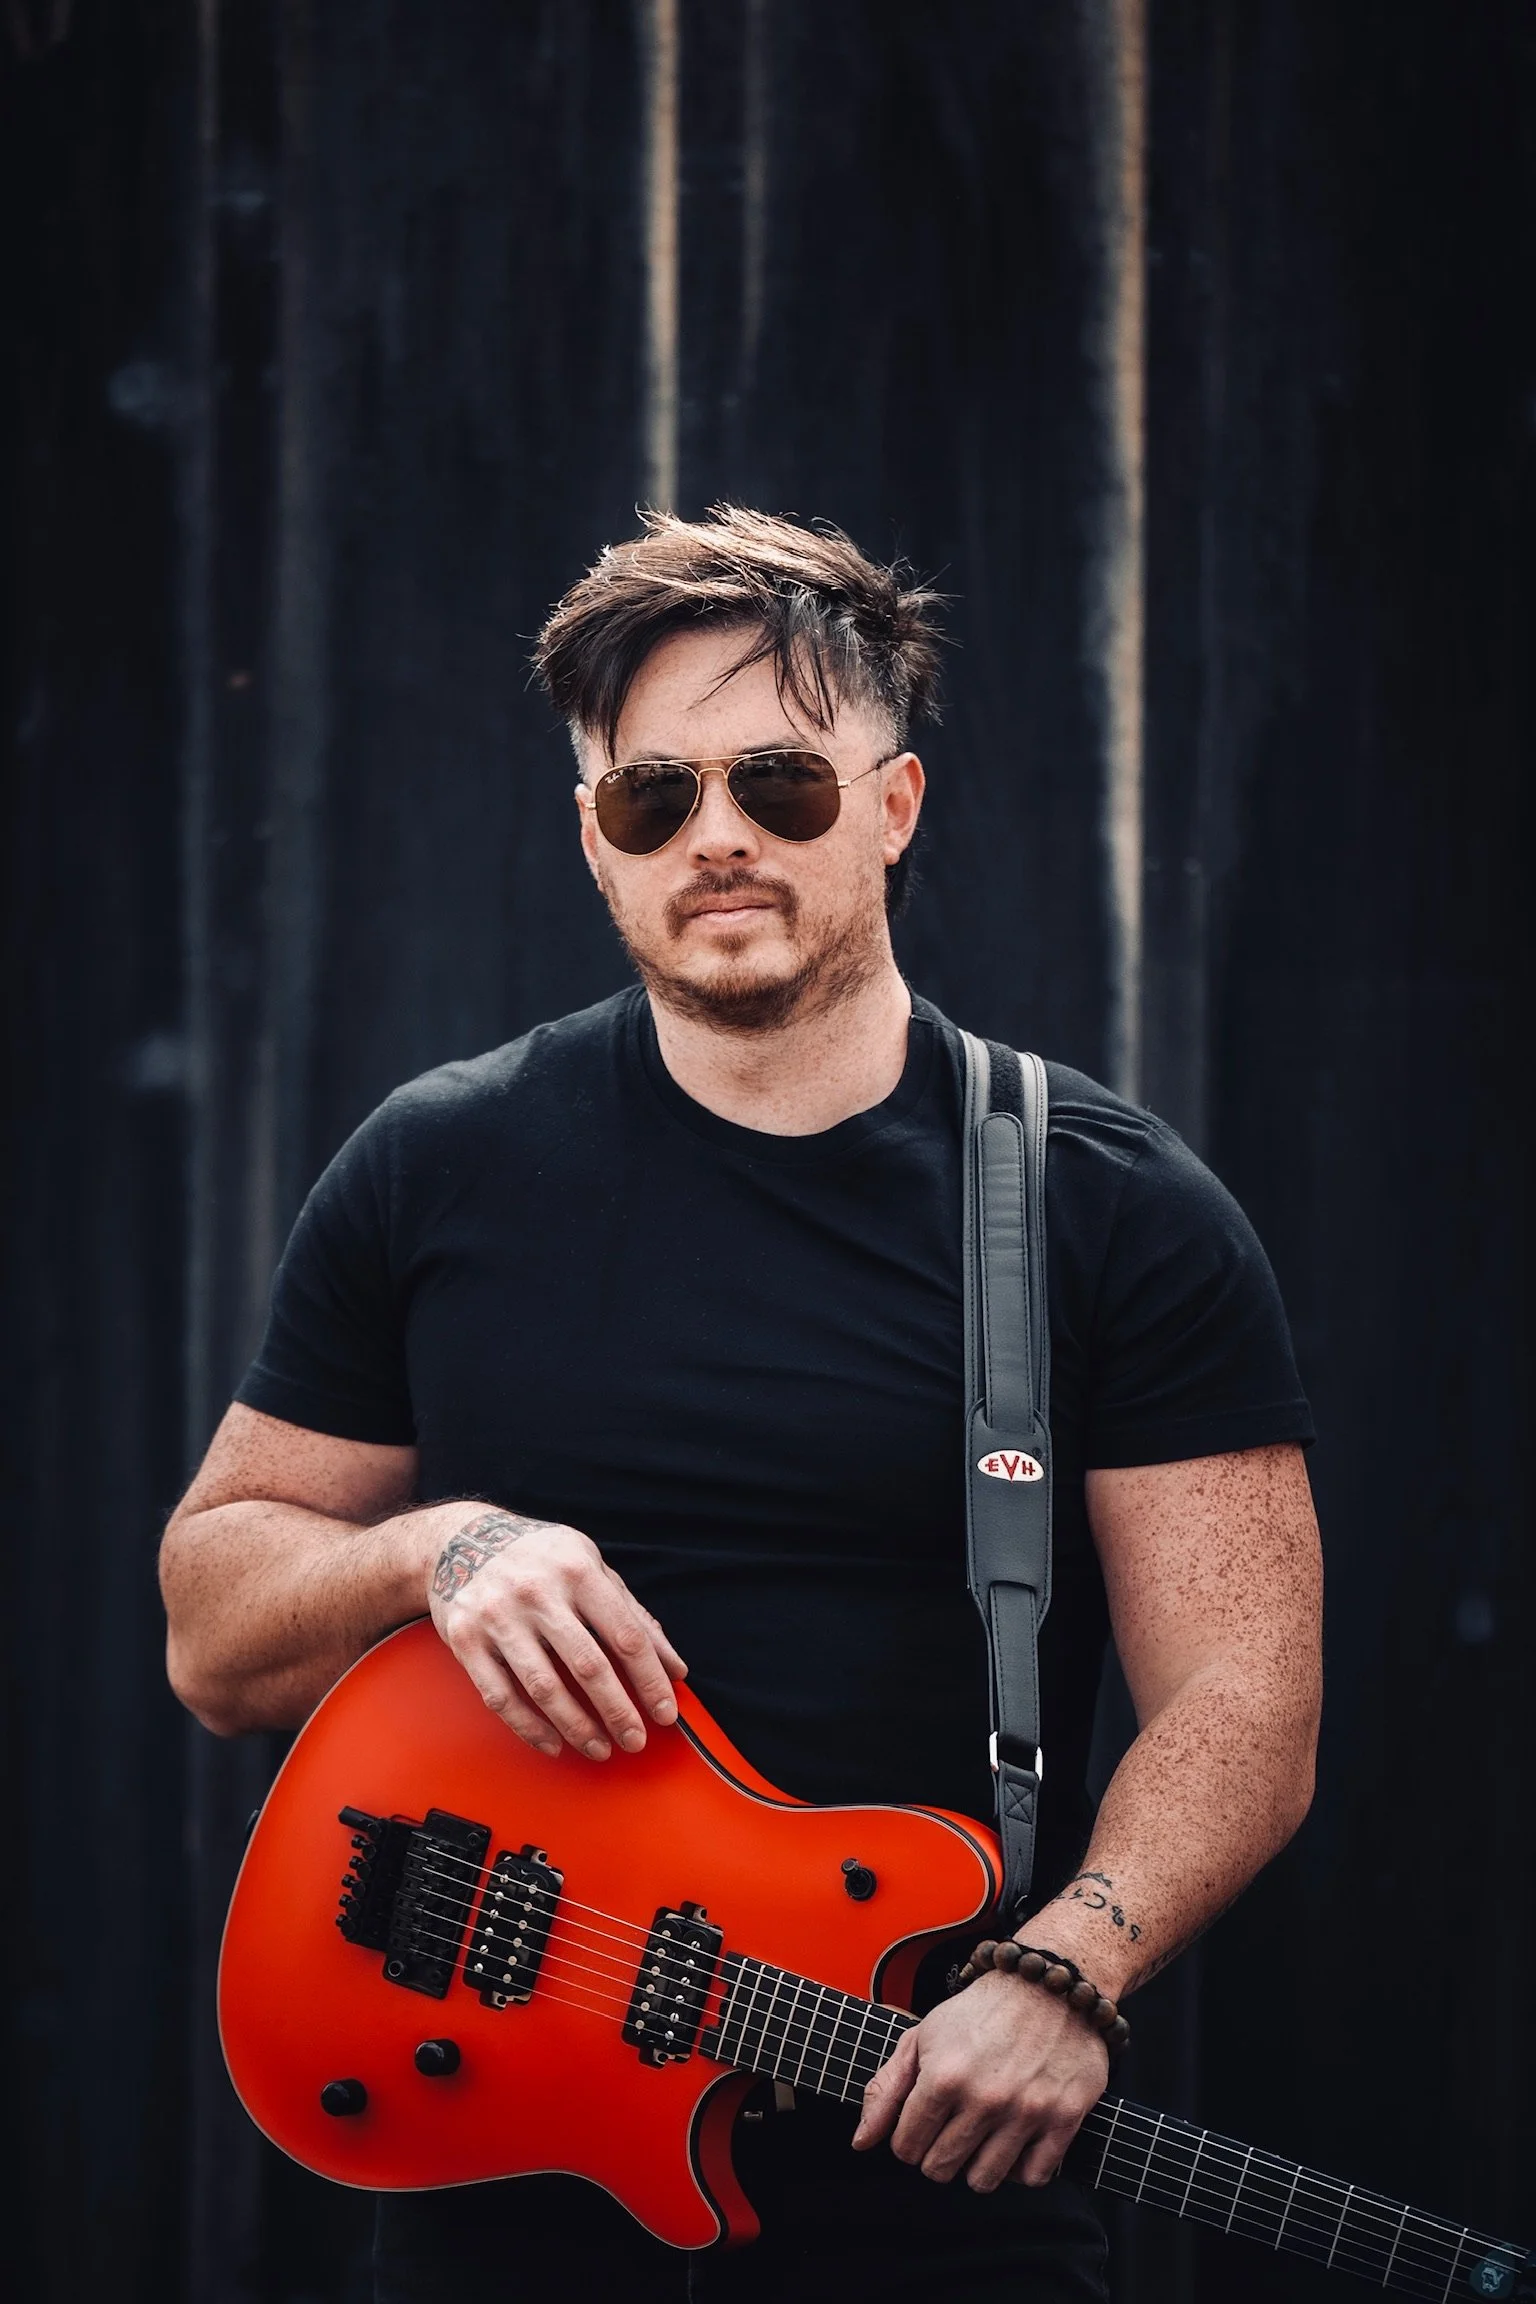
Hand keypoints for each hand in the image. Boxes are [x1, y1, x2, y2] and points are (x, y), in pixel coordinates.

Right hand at [424, 1507, 686, 1761]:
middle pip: (588, 1666)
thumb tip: (675, 1667)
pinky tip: (553, 1743)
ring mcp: (498, 1616)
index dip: (649, 1679)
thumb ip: (633, 1615)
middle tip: (635, 1740)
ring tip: (599, 1748)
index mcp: (577, 1570)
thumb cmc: (537, 1557)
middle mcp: (537, 1592)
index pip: (625, 1634)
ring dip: (578, 1727)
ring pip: (545, 1687)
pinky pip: (501, 1696)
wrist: (458, 1538)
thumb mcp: (590, 1566)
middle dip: (618, 1711)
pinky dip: (530, 1728)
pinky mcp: (465, 1639)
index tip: (664, 1712)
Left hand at [851, 1969, 1107, 2191]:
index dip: (908, 2139)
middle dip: (937, 2153)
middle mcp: (984, 2098)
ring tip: (981, 2135)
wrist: (1046, 1984)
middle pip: (940, 2169)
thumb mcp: (922, 2037)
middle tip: (950, 2127)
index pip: (906, 2148)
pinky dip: (1019, 2168)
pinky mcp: (1063, 2119)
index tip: (922, 2123)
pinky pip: (1032, 2177)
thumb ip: (886, 2089)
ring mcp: (1026, 2111)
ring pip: (983, 2180)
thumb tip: (861, 2142)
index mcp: (943, 2076)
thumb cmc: (981, 2011)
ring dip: (976, 2164)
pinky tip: (1013, 2141)